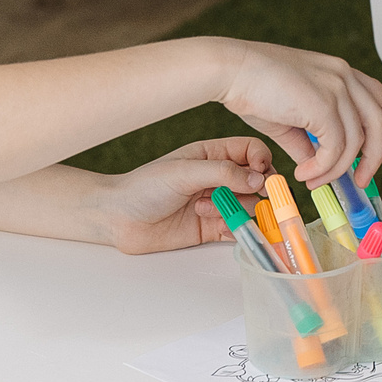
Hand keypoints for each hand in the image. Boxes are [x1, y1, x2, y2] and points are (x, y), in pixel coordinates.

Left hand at [89, 136, 271, 254]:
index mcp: (212, 155)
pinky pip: (238, 229)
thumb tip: (260, 179)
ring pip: (250, 206)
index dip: (262, 161)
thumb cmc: (145, 187)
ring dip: (237, 209)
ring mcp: (217, 203)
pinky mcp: (211, 228)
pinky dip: (236, 230)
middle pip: (257, 181)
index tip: (261, 174)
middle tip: (244, 197)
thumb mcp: (184, 172)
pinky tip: (217, 226)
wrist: (119, 218)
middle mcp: (218, 178)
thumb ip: (223, 173)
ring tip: (206, 209)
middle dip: (256, 190)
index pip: (251, 151)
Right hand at [213, 41, 381, 183]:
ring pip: (356, 141)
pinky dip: (323, 168)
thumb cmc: (253, 87)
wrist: (231, 70)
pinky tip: (303, 174)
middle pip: (379, 121)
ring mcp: (337, 88)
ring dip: (336, 170)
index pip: (377, 98)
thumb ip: (308, 140)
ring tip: (313, 181)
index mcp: (340, 72)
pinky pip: (336, 148)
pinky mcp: (324, 105)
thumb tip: (316, 166)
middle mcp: (344, 76)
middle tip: (361, 180)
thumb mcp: (290, 116)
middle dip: (374, 156)